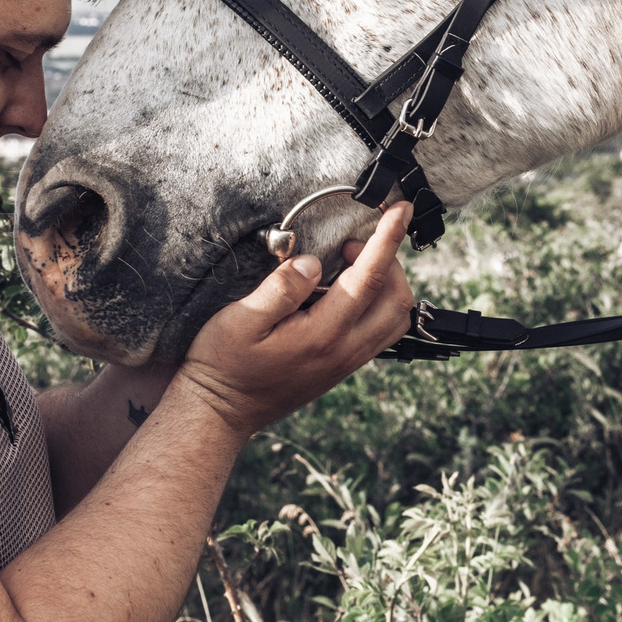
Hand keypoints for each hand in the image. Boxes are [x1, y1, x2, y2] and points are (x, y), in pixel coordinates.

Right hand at [175, 201, 414, 437]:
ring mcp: (347, 362)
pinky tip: (347, 289)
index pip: (370, 279)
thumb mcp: (239, 320)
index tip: (400, 208)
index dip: (388, 238)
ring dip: (387, 282)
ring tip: (351, 263)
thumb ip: (280, 289)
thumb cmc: (224, 365)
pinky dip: (379, 302)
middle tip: (349, 243)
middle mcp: (345, 351)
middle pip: (397, 299)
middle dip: (388, 259)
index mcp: (322, 335)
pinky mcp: (343, 367)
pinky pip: (381, 332)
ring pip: (396, 318)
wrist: (221, 413)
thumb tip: (313, 263)